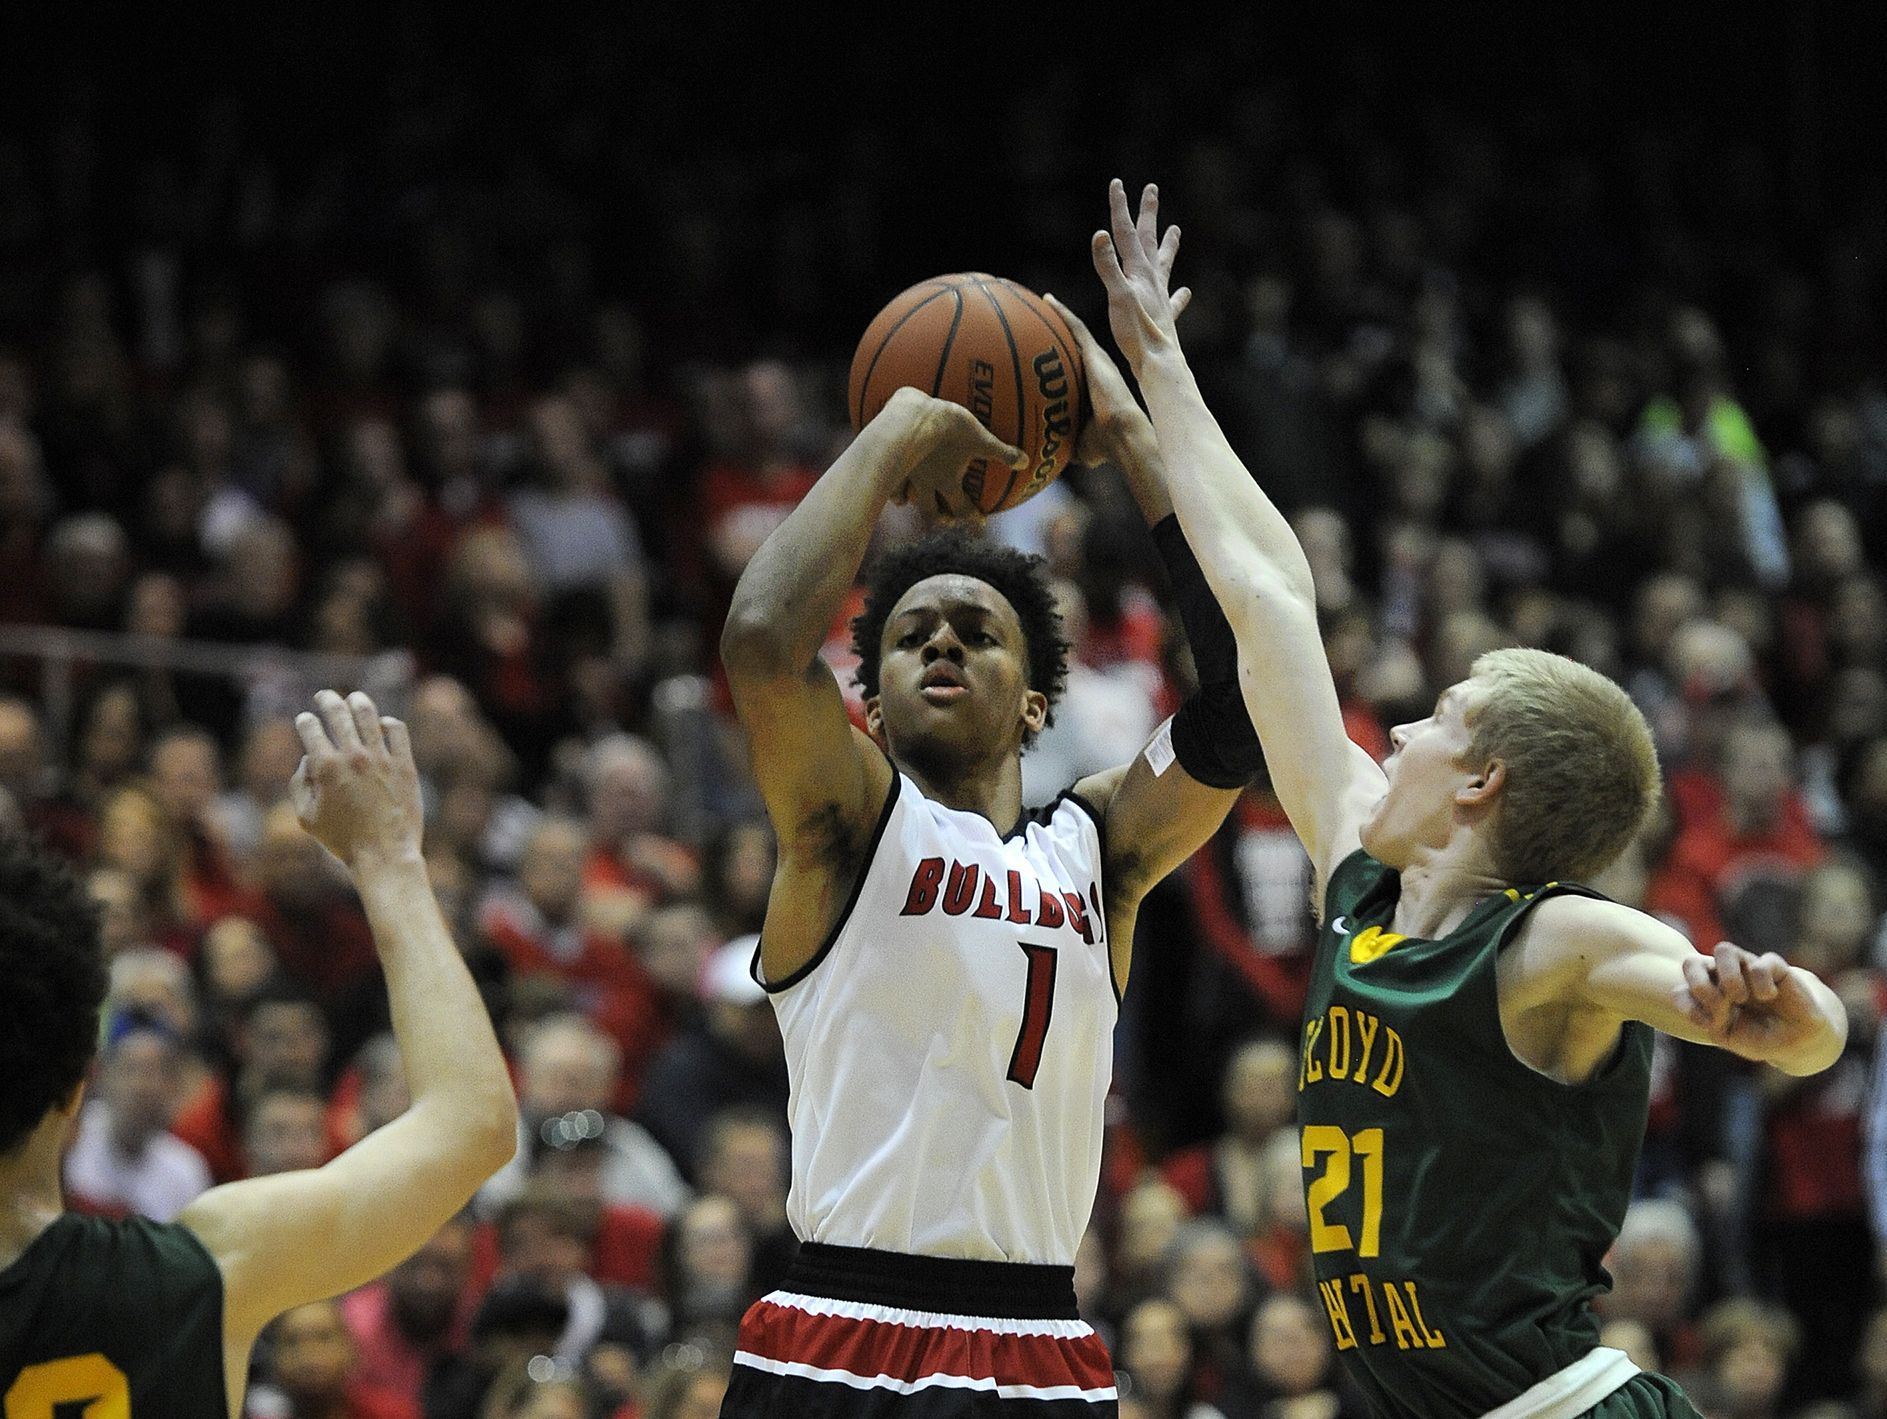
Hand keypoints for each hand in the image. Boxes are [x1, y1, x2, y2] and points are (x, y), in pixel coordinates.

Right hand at [291, 690, 423, 868]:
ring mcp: (381, 758)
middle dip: (328, 700)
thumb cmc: (342, 840)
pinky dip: (389, 723)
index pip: (310, 727)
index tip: (306, 720)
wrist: (384, 854)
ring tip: (355, 699)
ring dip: (358, 702)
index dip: (305, 720)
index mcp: (325, 767)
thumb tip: (308, 759)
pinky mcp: (404, 764)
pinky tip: (383, 724)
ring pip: (369, 715)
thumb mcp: (307, 817)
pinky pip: (398, 731)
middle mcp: (353, 756)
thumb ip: (300, 784)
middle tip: (325, 696)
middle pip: (338, 713)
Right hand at [880, 387, 1024, 520]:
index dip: (971, 518)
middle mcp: (926, 485)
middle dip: (941, 519)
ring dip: (913, 505)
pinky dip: (894, 490)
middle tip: (948, 521)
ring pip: (907, 500)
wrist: (910, 416)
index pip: (962, 508)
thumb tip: (1026, 462)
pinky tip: (895, 493)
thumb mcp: (980, 436)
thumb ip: (1002, 451)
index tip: (980, 525)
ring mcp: (906, 476)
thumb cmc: (947, 426)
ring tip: (913, 506)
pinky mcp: (890, 463)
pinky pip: (890, 482)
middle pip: (932, 512)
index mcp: (948, 481)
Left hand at [1043, 293, 1164, 469]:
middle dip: (1063, 329)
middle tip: (1046, 314)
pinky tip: (1048, 300)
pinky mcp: (1096, 354)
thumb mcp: (1079, 444)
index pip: (1077, 367)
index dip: (1065, 357)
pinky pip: (1075, 327)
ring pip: (1076, 331)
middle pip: (1077, 344)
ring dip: (1061, 316)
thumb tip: (1049, 458)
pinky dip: (1062, 313)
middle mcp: (1098, 369)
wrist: (1120, 435)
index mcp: (1094, 387)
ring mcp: (1098, 360)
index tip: (1051, 350)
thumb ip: (1066, 443)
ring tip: (1044, 301)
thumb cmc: (1104, 445)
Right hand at [1089, 179, 1189, 370]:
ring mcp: (1161, 297)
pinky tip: (1185, 292)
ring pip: (1165, 264)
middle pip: (1149, 239)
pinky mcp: (1165, 316)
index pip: (1126, 233)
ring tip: (1176, 230)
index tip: (1117, 183)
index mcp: (1139, 272)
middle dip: (1148, 214)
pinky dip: (1178, 294)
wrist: (1159, 362)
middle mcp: (1153, 279)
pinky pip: (1173, 300)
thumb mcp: (1118, 295)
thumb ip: (1108, 266)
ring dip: (1169, 245)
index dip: (1119, 208)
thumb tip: (1099, 234)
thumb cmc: (1137, 332)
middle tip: (1152, 189)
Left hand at [1679, 941, 1835, 1066]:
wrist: (1795, 1041)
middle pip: (1691, 962)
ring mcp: (1747, 968)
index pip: (1681, 989)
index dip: (1688, 1004)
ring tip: (1740, 997)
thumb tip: (1713, 1002)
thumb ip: (1713, 1022)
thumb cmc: (1757, 1037)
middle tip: (1719, 1005)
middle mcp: (1722, 977)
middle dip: (1699, 984)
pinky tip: (1768, 996)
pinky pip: (1760, 962)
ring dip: (1727, 976)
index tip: (1708, 1024)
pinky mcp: (1774, 967)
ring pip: (1723, 950)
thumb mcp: (1730, 1036)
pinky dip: (1760, 981)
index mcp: (1708, 994)